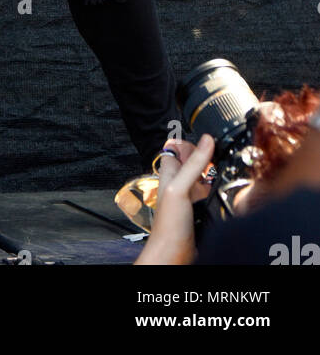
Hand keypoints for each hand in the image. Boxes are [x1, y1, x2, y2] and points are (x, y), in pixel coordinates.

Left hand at [134, 134, 215, 265]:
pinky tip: (222, 192)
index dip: (188, 140)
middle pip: (191, 160)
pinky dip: (216, 190)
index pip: (175, 146)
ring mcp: (189, 196)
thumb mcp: (180, 188)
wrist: (173, 254)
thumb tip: (207, 139)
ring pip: (201, 176)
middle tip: (216, 154)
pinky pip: (208, 194)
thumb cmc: (169, 225)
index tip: (205, 137)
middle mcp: (178, 182)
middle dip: (203, 155)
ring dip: (211, 173)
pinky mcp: (199, 210)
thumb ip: (193, 164)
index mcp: (169, 172)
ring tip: (220, 169)